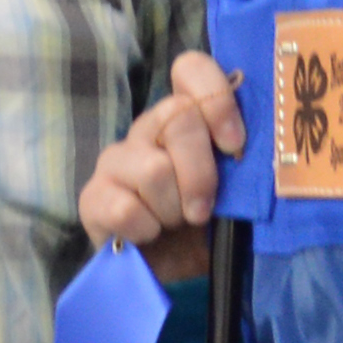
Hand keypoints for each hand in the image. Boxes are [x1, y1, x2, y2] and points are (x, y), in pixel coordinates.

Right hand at [78, 52, 250, 279]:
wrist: (175, 273)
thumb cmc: (211, 226)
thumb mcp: (238, 193)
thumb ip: (244, 163)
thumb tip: (250, 149)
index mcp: (186, 118)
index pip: (190, 69)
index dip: (215, 99)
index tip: (234, 146)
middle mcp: (148, 130)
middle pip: (177, 117)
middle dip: (201, 173)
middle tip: (204, 210)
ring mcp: (116, 161)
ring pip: (154, 168)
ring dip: (175, 209)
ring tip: (175, 224)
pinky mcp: (93, 198)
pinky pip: (124, 208)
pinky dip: (146, 230)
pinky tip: (148, 236)